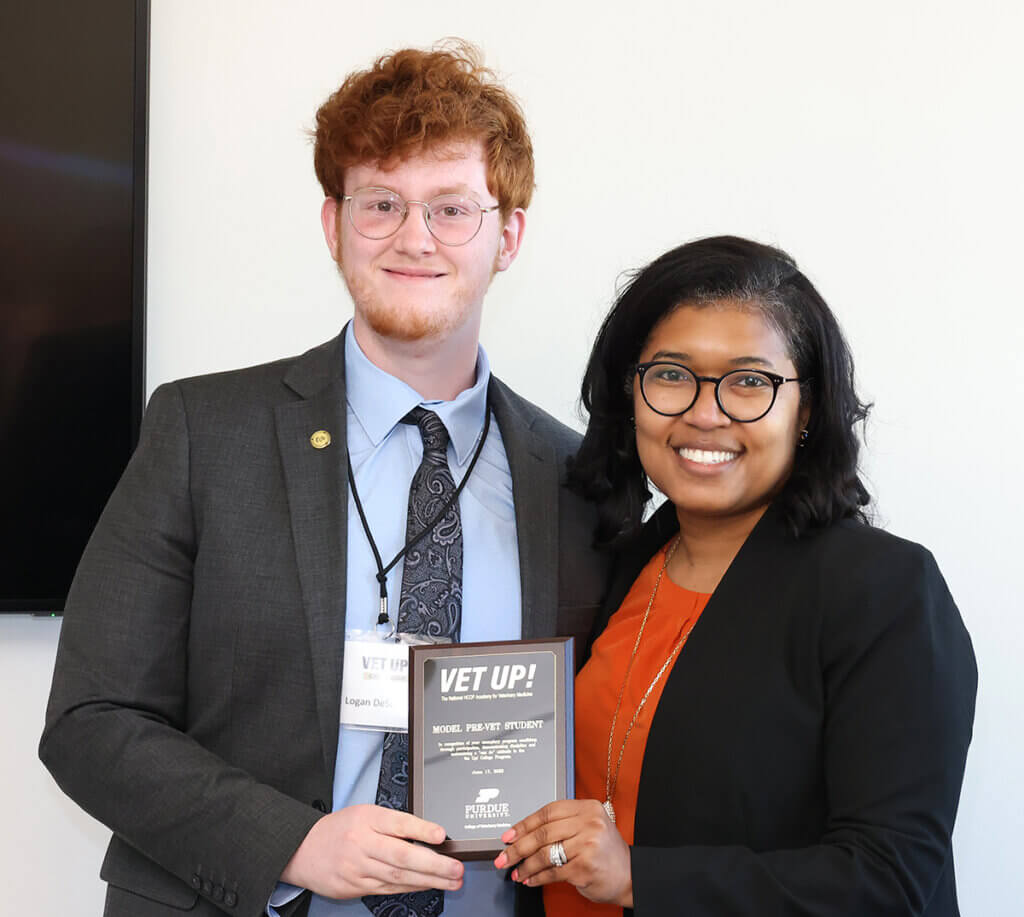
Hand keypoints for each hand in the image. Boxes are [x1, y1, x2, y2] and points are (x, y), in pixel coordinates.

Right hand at [281, 804, 463, 898]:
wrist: (303, 850)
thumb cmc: (341, 829)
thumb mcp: (365, 814)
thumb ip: (393, 823)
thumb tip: (429, 834)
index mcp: (366, 818)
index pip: (398, 823)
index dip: (421, 829)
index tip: (441, 835)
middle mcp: (362, 843)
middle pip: (401, 856)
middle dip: (433, 864)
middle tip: (456, 868)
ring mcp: (358, 868)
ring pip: (398, 877)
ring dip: (429, 880)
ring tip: (452, 880)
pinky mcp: (355, 886)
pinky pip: (388, 888)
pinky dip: (411, 888)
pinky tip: (428, 886)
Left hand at [493, 799, 631, 906]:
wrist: (630, 875)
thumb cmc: (605, 851)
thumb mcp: (588, 827)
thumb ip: (562, 825)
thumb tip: (523, 834)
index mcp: (587, 807)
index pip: (547, 812)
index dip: (524, 824)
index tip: (508, 835)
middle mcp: (588, 823)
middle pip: (543, 833)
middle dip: (518, 847)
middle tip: (503, 857)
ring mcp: (587, 844)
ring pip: (545, 854)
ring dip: (525, 866)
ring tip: (516, 872)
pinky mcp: (584, 867)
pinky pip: (553, 872)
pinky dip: (537, 878)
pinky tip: (530, 880)